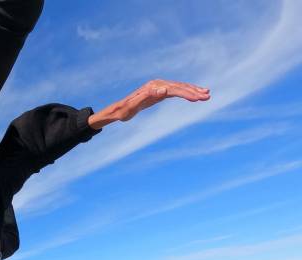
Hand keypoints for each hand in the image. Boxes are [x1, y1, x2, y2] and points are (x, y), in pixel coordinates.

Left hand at [89, 80, 209, 129]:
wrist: (117, 110)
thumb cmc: (124, 110)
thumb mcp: (133, 106)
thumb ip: (147, 97)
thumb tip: (164, 89)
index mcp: (153, 87)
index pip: (174, 89)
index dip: (187, 93)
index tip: (198, 98)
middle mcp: (157, 84)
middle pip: (179, 87)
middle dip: (194, 91)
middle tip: (208, 96)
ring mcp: (158, 87)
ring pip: (179, 88)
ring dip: (193, 91)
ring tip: (207, 94)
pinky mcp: (158, 92)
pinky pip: (175, 91)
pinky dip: (185, 92)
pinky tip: (193, 95)